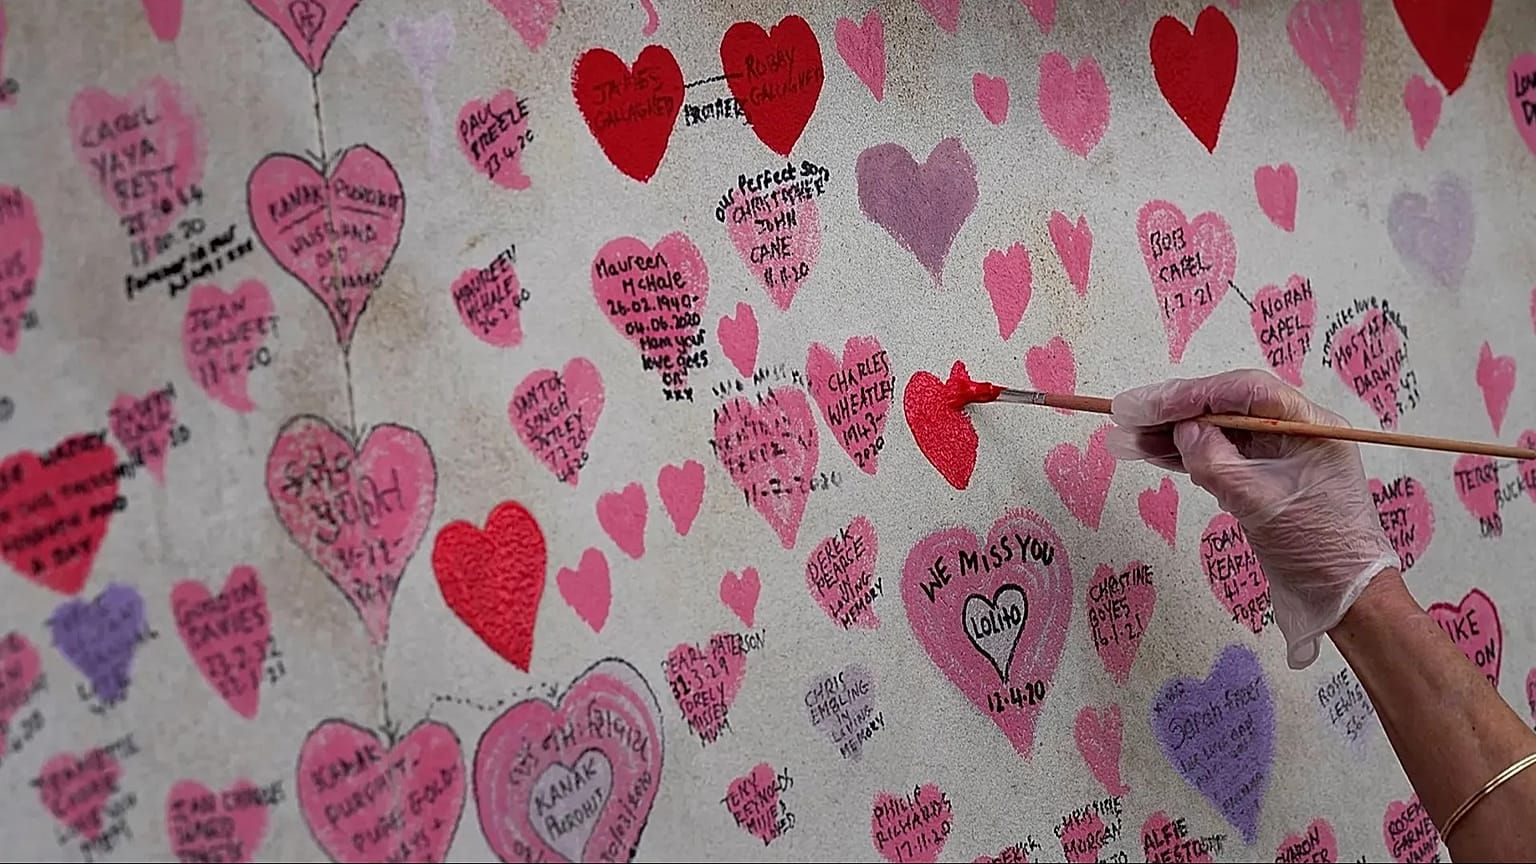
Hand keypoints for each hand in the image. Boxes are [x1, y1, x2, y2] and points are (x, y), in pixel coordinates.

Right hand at [1107, 369, 1398, 668]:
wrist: (1344, 597)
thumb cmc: (1317, 549)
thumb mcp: (1259, 502)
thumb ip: (1215, 460)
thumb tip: (1183, 430)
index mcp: (1309, 427)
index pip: (1246, 392)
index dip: (1195, 394)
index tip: (1154, 405)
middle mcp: (1295, 434)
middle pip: (1228, 408)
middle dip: (1178, 412)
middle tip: (1131, 415)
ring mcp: (1280, 457)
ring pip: (1220, 432)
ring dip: (1176, 435)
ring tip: (1132, 439)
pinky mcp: (1265, 480)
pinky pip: (1222, 456)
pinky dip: (1189, 456)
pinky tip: (1157, 454)